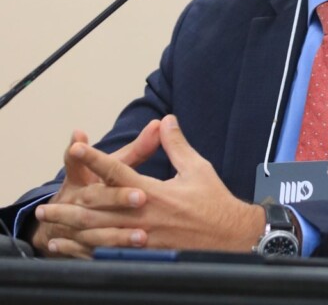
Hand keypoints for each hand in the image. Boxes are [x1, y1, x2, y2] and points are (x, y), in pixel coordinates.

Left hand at [36, 116, 264, 257]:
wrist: (231, 239)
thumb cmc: (215, 203)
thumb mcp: (197, 167)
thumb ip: (176, 144)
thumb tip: (167, 120)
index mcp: (154, 191)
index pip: (117, 171)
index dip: (95, 159)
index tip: (76, 148)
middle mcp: (144, 216)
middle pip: (98, 208)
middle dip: (70, 205)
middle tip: (46, 205)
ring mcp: (143, 241)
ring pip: (98, 235)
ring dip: (72, 231)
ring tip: (51, 229)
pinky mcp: (145, 257)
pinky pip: (109, 256)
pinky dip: (86, 253)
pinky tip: (72, 251)